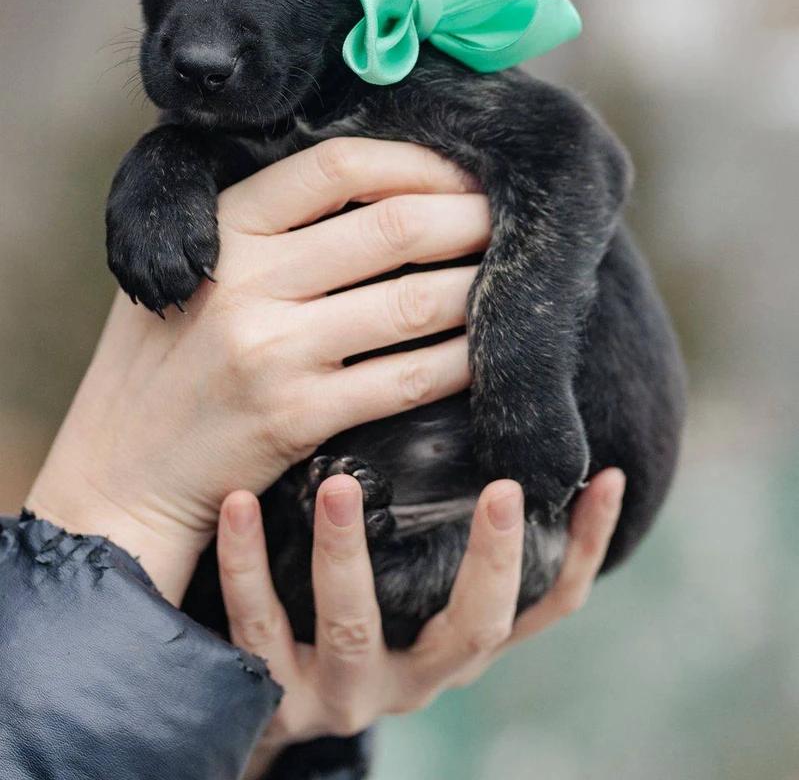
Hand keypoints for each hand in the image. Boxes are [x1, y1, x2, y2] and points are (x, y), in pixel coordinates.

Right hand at [27, 139, 489, 602]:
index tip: (464, 172)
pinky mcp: (297, 418)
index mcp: (224, 227)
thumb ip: (262, 222)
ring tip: (516, 278)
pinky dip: (459, 361)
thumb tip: (376, 181)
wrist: (120, 471)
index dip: (417, 162)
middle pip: (392, 227)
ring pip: (412, 303)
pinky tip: (489, 351)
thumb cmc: (163, 358)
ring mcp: (273, 352)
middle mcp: (249, 281)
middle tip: (511, 219)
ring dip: (479, 286)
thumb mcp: (185, 262)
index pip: (338, 166)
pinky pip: (405, 379)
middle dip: (470, 217)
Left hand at [217, 468, 624, 773]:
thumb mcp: (405, 582)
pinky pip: (256, 626)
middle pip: (474, 630)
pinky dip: (247, 563)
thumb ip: (438, 522)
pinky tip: (239, 502)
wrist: (246, 703)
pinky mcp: (274, 695)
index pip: (547, 606)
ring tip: (341, 484)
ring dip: (349, 553)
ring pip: (353, 627)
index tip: (605, 477)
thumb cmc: (339, 612)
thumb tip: (487, 411)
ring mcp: (345, 691)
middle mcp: (418, 675)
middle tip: (506, 490)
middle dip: (495, 562)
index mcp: (459, 644)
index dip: (587, 548)